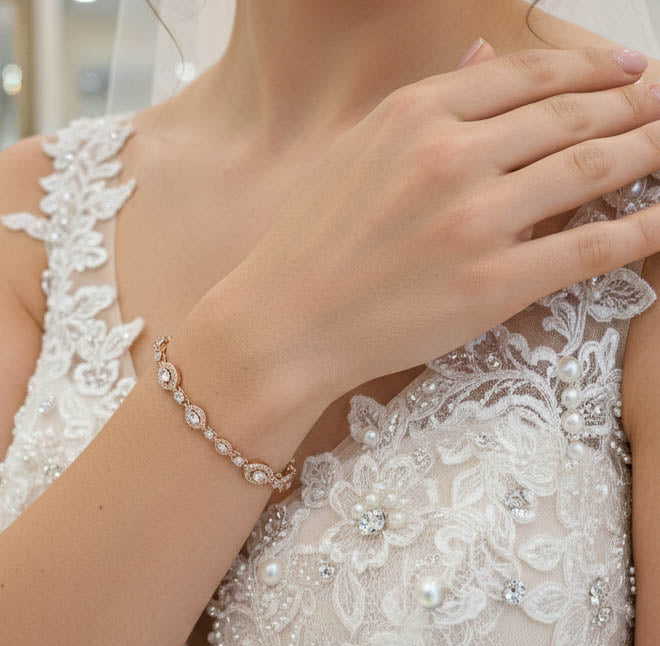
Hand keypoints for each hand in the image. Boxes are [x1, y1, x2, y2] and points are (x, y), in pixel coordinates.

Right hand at [206, 42, 659, 408]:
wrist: (282, 325)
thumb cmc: (307, 245)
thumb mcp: (354, 154)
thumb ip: (424, 107)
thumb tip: (478, 60)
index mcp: (414, 115)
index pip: (528, 76)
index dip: (591, 70)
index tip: (627, 72)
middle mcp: (450, 155)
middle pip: (571, 117)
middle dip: (633, 107)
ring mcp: (475, 220)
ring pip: (592, 171)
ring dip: (649, 153)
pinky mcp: (493, 284)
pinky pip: (589, 247)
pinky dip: (641, 229)